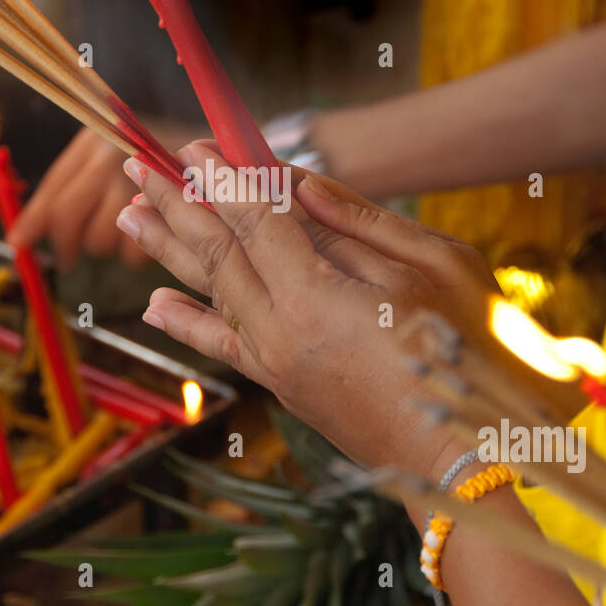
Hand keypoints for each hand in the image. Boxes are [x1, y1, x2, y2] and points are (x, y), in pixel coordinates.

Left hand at [8, 121, 195, 269]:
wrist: (229, 152)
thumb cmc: (165, 162)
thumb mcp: (114, 161)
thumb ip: (74, 189)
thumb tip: (22, 234)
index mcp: (94, 142)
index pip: (52, 190)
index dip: (31, 222)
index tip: (17, 243)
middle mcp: (112, 153)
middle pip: (69, 217)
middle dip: (67, 244)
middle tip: (69, 259)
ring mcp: (140, 177)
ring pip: (101, 237)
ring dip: (111, 245)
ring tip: (133, 229)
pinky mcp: (168, 204)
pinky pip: (134, 250)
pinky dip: (140, 252)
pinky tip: (157, 233)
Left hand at [114, 143, 498, 474]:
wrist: (471, 459)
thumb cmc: (476, 354)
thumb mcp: (437, 266)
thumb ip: (363, 222)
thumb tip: (302, 184)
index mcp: (318, 298)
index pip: (254, 220)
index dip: (223, 178)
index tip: (196, 145)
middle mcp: (281, 334)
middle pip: (218, 253)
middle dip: (178, 204)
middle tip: (140, 165)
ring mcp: (278, 365)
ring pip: (211, 294)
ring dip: (168, 250)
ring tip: (129, 213)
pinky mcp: (284, 387)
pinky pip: (224, 346)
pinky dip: (188, 323)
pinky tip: (155, 304)